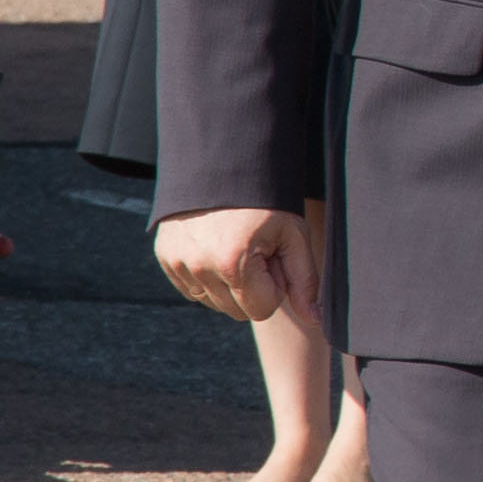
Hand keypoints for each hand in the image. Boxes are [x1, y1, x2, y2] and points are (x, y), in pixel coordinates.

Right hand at [158, 204, 322, 328]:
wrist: (224, 161)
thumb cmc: (267, 200)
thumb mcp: (293, 235)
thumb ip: (305, 281)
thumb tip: (316, 320)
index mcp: (232, 263)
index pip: (261, 310)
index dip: (274, 285)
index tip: (273, 255)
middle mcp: (199, 266)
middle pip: (237, 311)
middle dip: (252, 287)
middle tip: (257, 249)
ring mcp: (177, 261)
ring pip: (213, 302)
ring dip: (230, 284)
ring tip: (237, 245)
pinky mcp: (165, 256)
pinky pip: (192, 289)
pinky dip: (208, 276)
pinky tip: (217, 247)